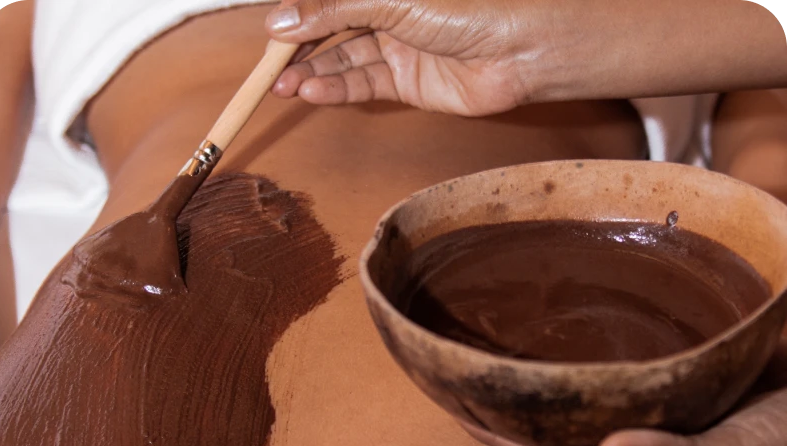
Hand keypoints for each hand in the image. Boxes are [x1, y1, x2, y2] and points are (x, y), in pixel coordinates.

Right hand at [265, 0, 786, 114]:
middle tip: (268, 63)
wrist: (523, 49)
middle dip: (300, 44)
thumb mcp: (389, 0)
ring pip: (343, 58)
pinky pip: (363, 84)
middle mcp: (390, 10)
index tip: (270, 28)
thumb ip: (333, 10)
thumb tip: (280, 20)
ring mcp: (399, 46)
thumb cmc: (470, 6)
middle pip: (332, 26)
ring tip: (282, 84)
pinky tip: (310, 90)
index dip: (298, 11)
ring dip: (312, 70)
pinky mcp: (408, 83)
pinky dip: (336, 88)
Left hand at [463, 336, 786, 445]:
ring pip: (576, 377)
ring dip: (536, 361)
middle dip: (506, 392)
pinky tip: (561, 308)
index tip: (453, 405)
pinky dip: (582, 334)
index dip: (500, 431)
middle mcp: (633, 420)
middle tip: (455, 358)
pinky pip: (612, 347)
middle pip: (553, 409)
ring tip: (489, 331)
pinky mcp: (671, 358)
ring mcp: (649, 389)